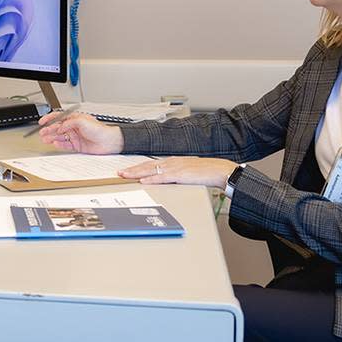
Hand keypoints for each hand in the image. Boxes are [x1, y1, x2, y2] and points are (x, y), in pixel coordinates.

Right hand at [37, 111, 123, 153]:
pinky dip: (59, 144)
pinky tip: (55, 143)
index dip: (50, 118)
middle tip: (42, 133)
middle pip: (58, 127)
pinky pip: (65, 144)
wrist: (108, 141)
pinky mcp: (77, 145)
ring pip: (60, 136)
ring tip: (45, 139)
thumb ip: (69, 123)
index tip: (43, 121)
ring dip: (52, 137)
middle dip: (49, 129)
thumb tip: (60, 127)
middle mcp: (74, 127)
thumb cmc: (99, 130)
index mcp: (75, 118)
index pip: (60, 117)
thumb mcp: (82, 121)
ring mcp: (75, 136)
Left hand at [118, 156, 236, 187]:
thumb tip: (167, 180)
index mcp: (174, 161)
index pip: (152, 164)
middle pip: (148, 165)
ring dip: (137, 173)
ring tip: (125, 176)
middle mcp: (173, 162)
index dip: (138, 167)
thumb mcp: (188, 172)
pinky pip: (163, 177)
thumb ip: (177, 175)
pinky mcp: (181, 174)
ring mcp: (176, 167)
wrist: (221, 171)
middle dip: (133, 169)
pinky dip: (152, 179)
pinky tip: (143, 180)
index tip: (128, 170)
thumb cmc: (208, 173)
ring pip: (152, 170)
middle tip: (120, 172)